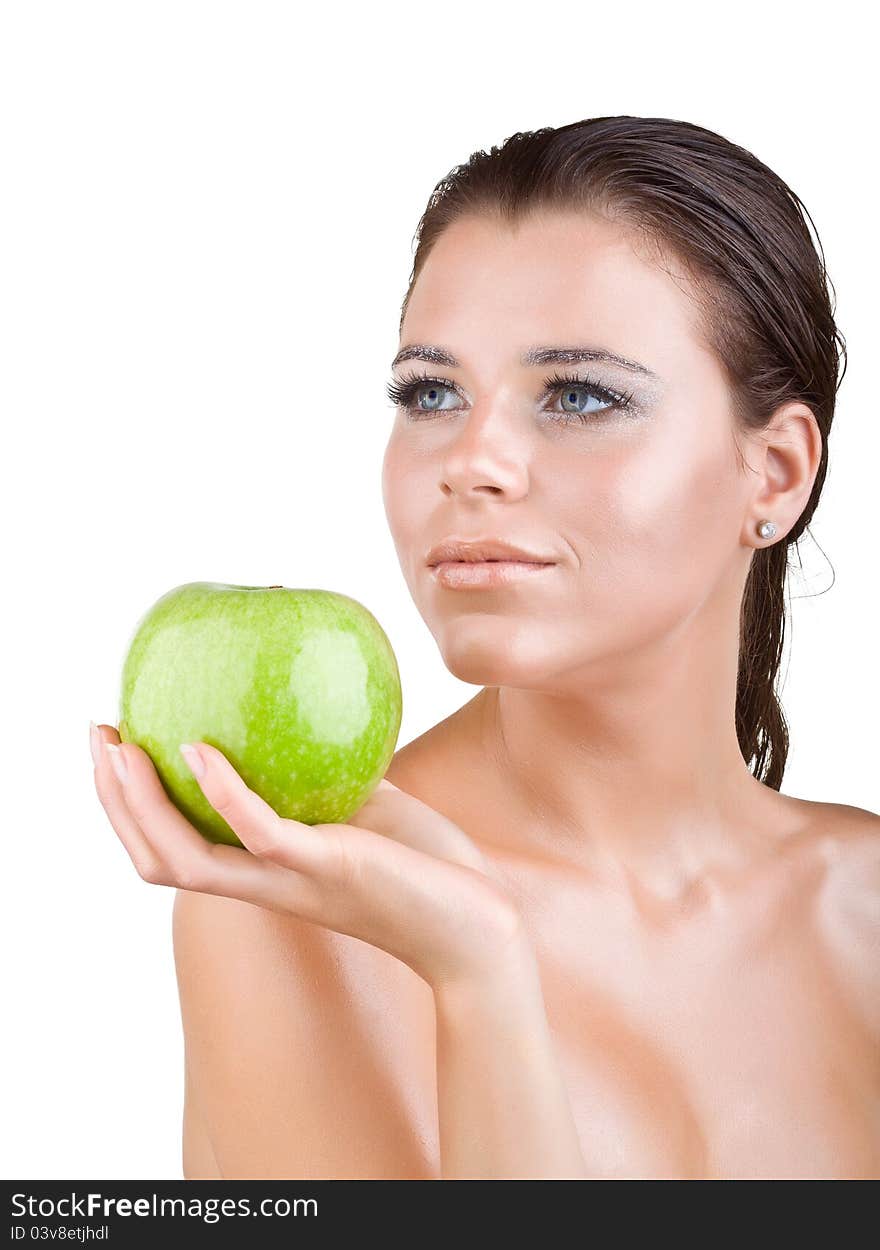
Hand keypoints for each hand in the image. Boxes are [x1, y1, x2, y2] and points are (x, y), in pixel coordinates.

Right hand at [90, 723, 525, 989]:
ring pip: (184, 857)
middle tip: (98, 737)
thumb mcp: (363, 805)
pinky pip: (256, 832)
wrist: (477, 923)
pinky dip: (221, 791)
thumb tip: (308, 703)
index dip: (132, 807)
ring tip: (121, 748)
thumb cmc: (423, 864)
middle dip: (114, 801)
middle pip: (156, 857)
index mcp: (264, 869)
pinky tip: (200, 748)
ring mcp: (289, 880)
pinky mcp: (325, 869)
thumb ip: (326, 772)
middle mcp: (263, 882)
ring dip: (141, 804)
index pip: (174, 847)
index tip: (115, 746)